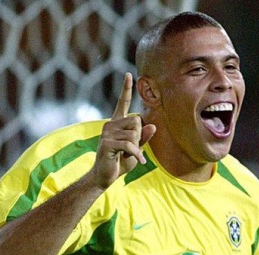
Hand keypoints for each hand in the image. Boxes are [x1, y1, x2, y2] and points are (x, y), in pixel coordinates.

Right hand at [91, 72, 155, 188]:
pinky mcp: (107, 143)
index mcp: (117, 123)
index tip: (129, 74)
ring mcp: (107, 133)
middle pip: (136, 121)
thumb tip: (153, 127)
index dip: (126, 89)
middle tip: (131, 149)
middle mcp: (110, 124)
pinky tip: (139, 163)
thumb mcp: (136, 149)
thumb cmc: (120, 162)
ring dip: (136, 147)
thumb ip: (143, 138)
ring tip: (127, 155)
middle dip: (139, 137)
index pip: (123, 103)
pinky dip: (136, 155)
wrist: (105, 176)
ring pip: (134, 134)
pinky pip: (130, 145)